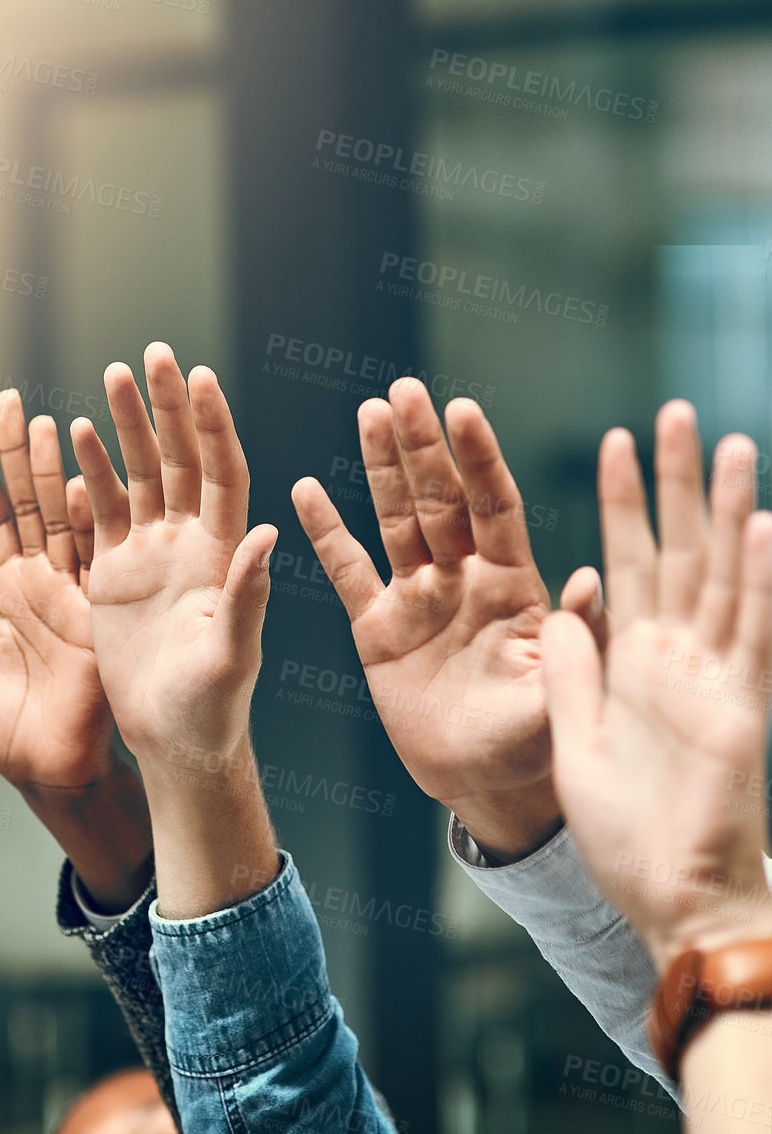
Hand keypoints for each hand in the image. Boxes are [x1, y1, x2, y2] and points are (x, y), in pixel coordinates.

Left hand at [0, 391, 151, 909]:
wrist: (48, 775)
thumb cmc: (6, 732)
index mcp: (13, 589)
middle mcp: (45, 581)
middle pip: (33, 500)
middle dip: (23, 451)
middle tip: (13, 400)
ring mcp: (74, 593)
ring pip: (65, 517)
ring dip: (58, 471)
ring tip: (49, 421)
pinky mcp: (95, 615)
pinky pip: (91, 558)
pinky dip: (88, 520)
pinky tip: (80, 478)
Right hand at [72, 343, 276, 776]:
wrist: (175, 744)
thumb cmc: (214, 710)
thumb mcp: (233, 656)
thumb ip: (246, 596)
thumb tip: (266, 533)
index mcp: (225, 554)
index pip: (223, 473)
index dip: (213, 425)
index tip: (201, 378)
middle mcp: (193, 542)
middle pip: (182, 458)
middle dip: (169, 406)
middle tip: (156, 353)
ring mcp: (154, 553)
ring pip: (142, 473)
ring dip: (128, 425)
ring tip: (114, 373)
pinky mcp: (117, 572)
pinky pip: (103, 510)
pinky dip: (92, 471)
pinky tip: (76, 432)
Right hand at [292, 381, 563, 858]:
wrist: (484, 784)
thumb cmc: (536, 743)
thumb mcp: (563, 695)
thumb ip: (575, 638)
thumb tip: (588, 580)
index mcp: (512, 584)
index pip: (494, 507)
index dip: (479, 460)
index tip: (463, 409)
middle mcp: (464, 576)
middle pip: (440, 498)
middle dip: (423, 445)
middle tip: (405, 390)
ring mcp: (418, 596)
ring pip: (396, 518)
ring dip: (382, 466)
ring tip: (370, 412)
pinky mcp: (377, 627)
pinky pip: (347, 572)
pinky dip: (326, 533)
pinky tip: (306, 489)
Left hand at [542, 402, 771, 971]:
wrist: (669, 902)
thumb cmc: (624, 830)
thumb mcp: (572, 734)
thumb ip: (570, 667)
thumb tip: (563, 604)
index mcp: (631, 657)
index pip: (626, 558)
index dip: (622, 501)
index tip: (615, 441)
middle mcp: (675, 654)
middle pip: (680, 549)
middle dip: (678, 482)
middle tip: (678, 412)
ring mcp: (714, 677)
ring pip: (725, 575)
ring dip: (729, 511)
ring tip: (730, 445)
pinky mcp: (742, 709)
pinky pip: (755, 634)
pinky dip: (764, 581)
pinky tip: (768, 527)